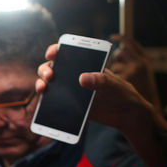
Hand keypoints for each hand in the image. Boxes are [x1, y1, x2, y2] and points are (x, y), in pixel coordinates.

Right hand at [36, 44, 166, 166]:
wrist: (125, 115)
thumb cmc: (123, 94)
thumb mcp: (115, 84)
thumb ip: (101, 80)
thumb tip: (82, 79)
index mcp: (85, 64)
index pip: (67, 53)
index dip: (56, 50)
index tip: (52, 54)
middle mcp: (74, 75)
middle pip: (52, 68)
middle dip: (45, 69)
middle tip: (49, 76)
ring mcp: (70, 90)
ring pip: (48, 85)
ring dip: (41, 84)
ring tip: (42, 89)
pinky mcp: (69, 105)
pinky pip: (52, 102)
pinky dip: (45, 103)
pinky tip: (44, 105)